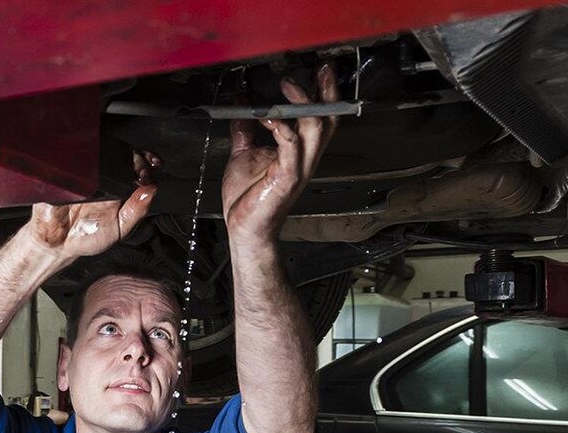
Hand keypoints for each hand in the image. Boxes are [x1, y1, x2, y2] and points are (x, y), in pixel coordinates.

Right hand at [25, 151, 159, 260]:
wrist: (55, 243)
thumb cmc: (86, 236)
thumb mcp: (118, 229)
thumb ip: (136, 212)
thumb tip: (152, 190)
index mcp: (119, 187)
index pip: (136, 165)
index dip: (146, 161)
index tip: (154, 165)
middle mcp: (103, 176)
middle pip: (122, 153)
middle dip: (135, 157)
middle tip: (139, 172)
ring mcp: (83, 172)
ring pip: (101, 151)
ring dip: (113, 154)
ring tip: (121, 169)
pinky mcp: (65, 172)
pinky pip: (74, 158)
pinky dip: (84, 157)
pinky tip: (93, 168)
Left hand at [222, 64, 338, 243]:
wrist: (244, 228)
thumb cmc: (247, 198)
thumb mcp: (243, 154)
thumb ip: (244, 129)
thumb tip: (240, 105)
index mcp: (298, 151)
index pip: (320, 117)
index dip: (324, 93)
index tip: (319, 71)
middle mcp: (304, 158)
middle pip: (327, 119)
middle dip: (325, 92)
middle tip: (318, 70)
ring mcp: (298, 167)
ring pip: (315, 129)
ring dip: (303, 104)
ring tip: (288, 86)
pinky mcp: (287, 178)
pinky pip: (291, 146)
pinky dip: (282, 128)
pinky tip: (269, 117)